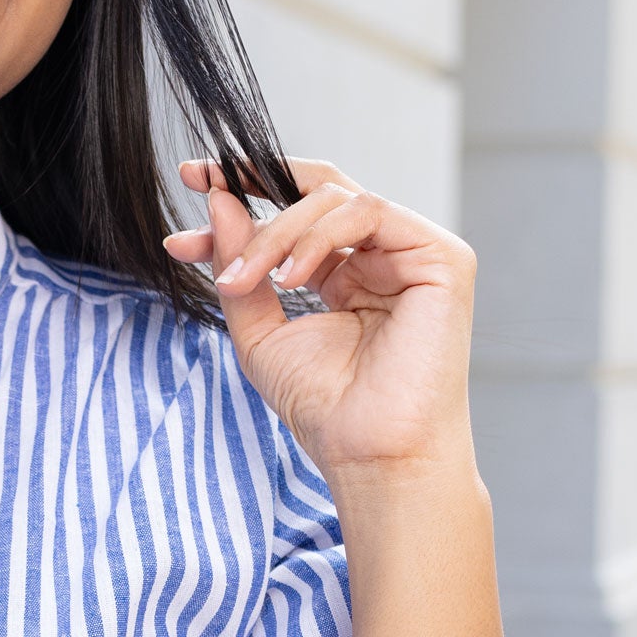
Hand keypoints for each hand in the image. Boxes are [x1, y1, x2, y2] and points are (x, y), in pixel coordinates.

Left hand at [164, 158, 477, 482]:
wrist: (371, 454)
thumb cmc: (325, 408)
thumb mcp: (260, 332)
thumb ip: (239, 267)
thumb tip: (218, 202)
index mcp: (348, 273)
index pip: (297, 213)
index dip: (245, 192)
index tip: (195, 182)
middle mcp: (384, 255)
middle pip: (315, 190)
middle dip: (253, 183)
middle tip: (204, 187)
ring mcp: (415, 252)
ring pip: (334, 199)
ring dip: (275, 232)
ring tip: (243, 280)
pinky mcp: (441, 256)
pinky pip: (368, 211)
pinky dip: (317, 237)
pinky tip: (289, 278)